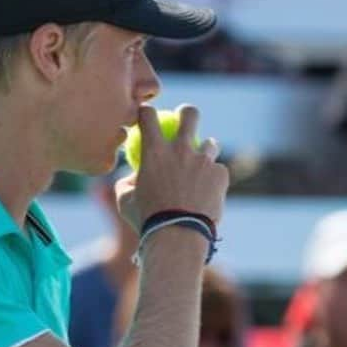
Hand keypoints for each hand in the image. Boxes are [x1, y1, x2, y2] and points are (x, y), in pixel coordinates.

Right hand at [115, 104, 228, 231]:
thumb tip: (133, 175)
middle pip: (190, 114)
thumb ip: (127, 181)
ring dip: (205, 151)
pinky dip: (213, 179)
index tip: (148, 115)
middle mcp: (181, 149)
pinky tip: (208, 194)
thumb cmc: (147, 220)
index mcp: (154, 150)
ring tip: (200, 170)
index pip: (148, 115)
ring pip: (210, 143)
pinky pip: (218, 171)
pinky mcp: (221, 174)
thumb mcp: (125, 200)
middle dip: (188, 113)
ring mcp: (203, 160)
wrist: (178, 235)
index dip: (147, 111)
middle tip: (186, 120)